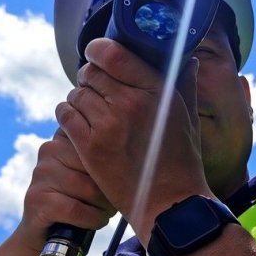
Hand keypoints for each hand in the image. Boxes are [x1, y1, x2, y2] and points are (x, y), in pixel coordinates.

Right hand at [16, 128, 113, 255]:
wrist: (43, 234)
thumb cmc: (77, 199)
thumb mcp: (90, 173)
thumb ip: (105, 155)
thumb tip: (143, 150)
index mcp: (64, 137)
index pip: (100, 142)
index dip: (115, 166)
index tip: (118, 178)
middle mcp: (49, 149)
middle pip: (97, 166)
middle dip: (110, 189)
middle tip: (110, 201)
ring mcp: (41, 173)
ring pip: (89, 189)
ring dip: (103, 207)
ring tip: (103, 211)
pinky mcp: (36, 199)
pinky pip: (76, 209)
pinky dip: (91, 219)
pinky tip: (93, 221)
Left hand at [56, 38, 212, 244]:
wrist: (170, 204)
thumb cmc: (183, 160)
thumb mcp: (188, 117)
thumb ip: (185, 83)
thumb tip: (189, 57)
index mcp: (155, 90)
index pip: (113, 53)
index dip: (98, 51)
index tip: (97, 55)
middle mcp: (130, 103)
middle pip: (91, 72)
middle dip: (90, 78)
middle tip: (96, 89)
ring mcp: (108, 125)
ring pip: (76, 94)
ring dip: (79, 98)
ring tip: (89, 110)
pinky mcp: (90, 147)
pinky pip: (65, 115)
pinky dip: (67, 114)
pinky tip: (78, 122)